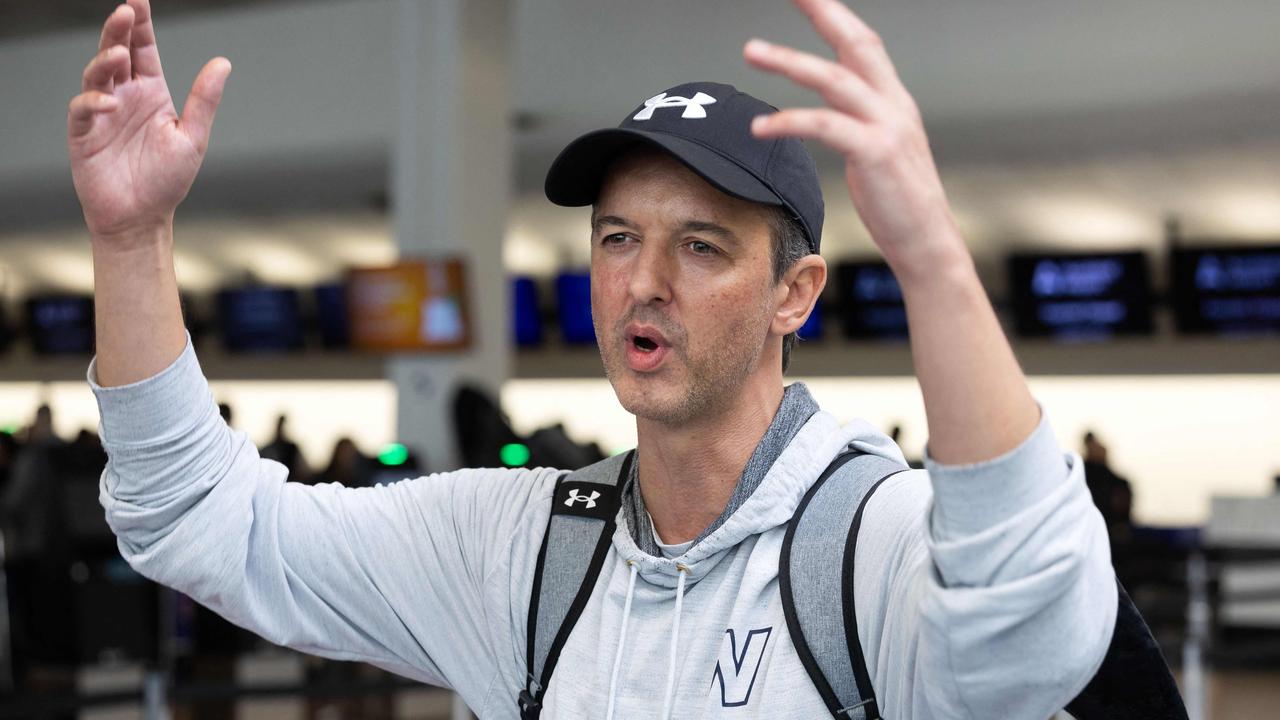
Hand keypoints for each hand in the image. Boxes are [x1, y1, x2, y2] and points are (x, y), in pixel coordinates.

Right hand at [68, 0, 230, 240]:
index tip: (139, 0)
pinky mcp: (84, 133)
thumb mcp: (192, 137)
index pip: (144, 50)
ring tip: (120, 54)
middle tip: (125, 11)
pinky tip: (109, 102)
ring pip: (97, 74)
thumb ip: (203, 100)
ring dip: (106, 61)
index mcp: (151, 93)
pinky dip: (93, 101)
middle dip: (118, 30)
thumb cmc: (167, 180)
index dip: (141, 25)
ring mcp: (102, 112)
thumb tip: (223, 63)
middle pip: (116, 52)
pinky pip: (83, 108)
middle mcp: (124, 97)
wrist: (142, 218)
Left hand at [744, 0, 960, 270]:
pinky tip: (760, 126)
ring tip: (750, 50)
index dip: (835, 15)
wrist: (927, 243)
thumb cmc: (898, 204)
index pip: (863, 44)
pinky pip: (825, 126)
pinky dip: (789, 121)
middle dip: (823, 10)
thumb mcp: (879, 152)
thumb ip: (857, 123)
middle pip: (856, 42)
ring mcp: (887, 126)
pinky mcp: (876, 153)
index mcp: (893, 100)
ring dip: (789, 61)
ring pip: (834, 79)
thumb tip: (826, 113)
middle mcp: (894, 104)